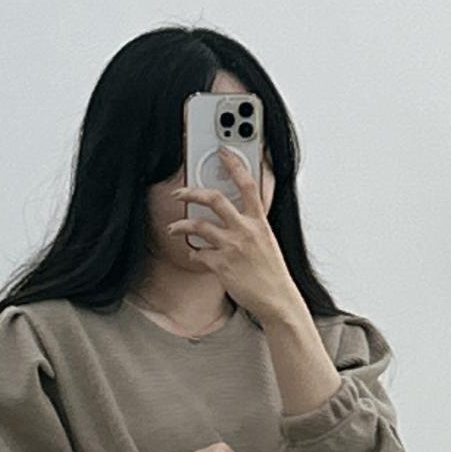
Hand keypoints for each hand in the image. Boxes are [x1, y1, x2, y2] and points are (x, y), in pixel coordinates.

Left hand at [168, 157, 299, 324]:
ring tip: (173, 228)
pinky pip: (197, 253)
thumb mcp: (266, 242)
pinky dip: (193, 253)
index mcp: (259, 222)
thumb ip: (250, 226)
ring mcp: (232, 247)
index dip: (235, 165)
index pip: (248, 185)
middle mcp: (245, 230)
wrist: (277, 299)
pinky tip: (194, 255)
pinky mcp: (220, 265)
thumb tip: (234, 217)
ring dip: (180, 225)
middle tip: (179, 192)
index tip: (223, 152)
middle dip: (192, 192)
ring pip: (198, 225)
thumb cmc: (272, 273)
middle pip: (215, 199)